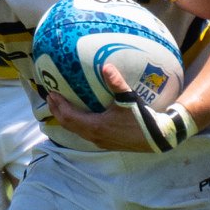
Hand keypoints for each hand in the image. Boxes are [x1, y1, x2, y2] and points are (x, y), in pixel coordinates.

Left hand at [46, 62, 195, 152]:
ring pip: (76, 130)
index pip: (68, 116)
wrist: (158, 138)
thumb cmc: (143, 119)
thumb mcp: (129, 99)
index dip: (58, 105)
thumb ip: (116, 82)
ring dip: (66, 117)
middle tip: (51, 97)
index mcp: (95, 126)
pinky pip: (84, 132)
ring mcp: (99, 141)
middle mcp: (93, 136)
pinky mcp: (106, 143)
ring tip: (61, 105)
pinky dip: (77, 122)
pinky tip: (80, 115)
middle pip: (68, 124)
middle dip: (57, 111)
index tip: (51, 93)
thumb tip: (106, 66)